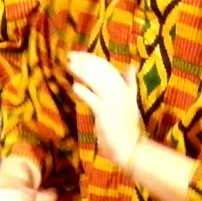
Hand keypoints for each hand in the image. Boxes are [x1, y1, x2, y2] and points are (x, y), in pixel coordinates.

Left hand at [66, 51, 142, 168]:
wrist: (131, 146)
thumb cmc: (126, 125)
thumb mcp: (130, 100)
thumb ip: (129, 83)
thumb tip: (132, 66)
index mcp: (125, 88)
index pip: (108, 67)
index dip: (92, 59)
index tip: (78, 54)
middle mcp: (121, 92)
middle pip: (101, 71)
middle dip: (85, 62)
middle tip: (70, 56)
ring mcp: (114, 103)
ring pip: (97, 82)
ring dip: (82, 72)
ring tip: (70, 66)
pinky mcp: (106, 114)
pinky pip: (94, 100)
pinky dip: (84, 92)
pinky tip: (75, 86)